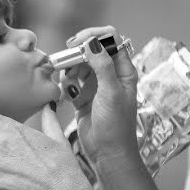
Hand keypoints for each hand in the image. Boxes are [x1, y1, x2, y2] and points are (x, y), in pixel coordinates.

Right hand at [60, 26, 138, 165]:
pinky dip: (66, 85)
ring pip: (79, 65)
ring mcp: (96, 85)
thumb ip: (102, 65)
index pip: (111, 40)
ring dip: (70, 70)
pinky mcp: (83, 96)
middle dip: (77, 53)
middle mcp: (110, 75)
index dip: (94, 36)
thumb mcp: (110, 92)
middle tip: (65, 60)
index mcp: (123, 70)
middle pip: (91, 50)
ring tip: (69, 85)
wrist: (108, 153)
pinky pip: (71, 82)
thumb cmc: (115, 125)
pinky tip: (68, 96)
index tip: (77, 42)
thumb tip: (92, 42)